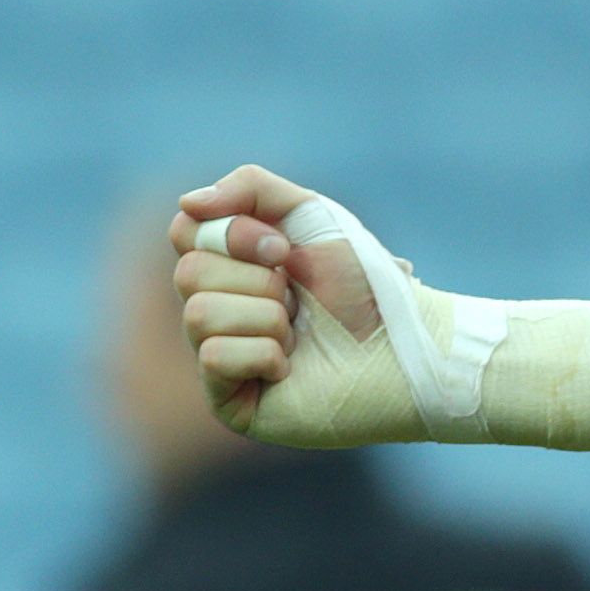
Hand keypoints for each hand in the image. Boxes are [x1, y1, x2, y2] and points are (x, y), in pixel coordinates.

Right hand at [166, 168, 431, 447]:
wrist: (405, 347)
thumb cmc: (365, 285)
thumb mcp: (312, 214)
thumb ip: (250, 187)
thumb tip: (187, 203)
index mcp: (230, 266)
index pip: (184, 231)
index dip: (233, 234)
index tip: (284, 249)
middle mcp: (217, 309)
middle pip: (188, 273)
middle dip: (260, 281)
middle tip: (299, 300)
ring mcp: (220, 358)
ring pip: (199, 314)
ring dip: (267, 318)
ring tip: (300, 335)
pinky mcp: (230, 402)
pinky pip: (214, 357)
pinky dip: (264, 354)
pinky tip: (291, 367)